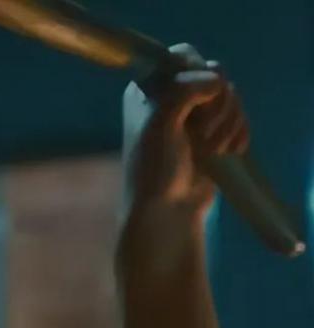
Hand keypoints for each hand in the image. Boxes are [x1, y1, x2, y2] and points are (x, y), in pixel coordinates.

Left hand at [121, 44, 249, 249]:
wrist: (166, 211)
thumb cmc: (154, 168)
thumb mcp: (160, 124)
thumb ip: (182, 92)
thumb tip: (215, 79)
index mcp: (148, 89)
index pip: (183, 57)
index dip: (197, 75)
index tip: (196, 101)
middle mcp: (170, 97)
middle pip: (214, 75)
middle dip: (217, 105)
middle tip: (202, 135)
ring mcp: (193, 115)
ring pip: (230, 97)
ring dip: (228, 123)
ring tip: (212, 149)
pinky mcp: (213, 133)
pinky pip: (239, 117)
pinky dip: (239, 133)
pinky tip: (230, 152)